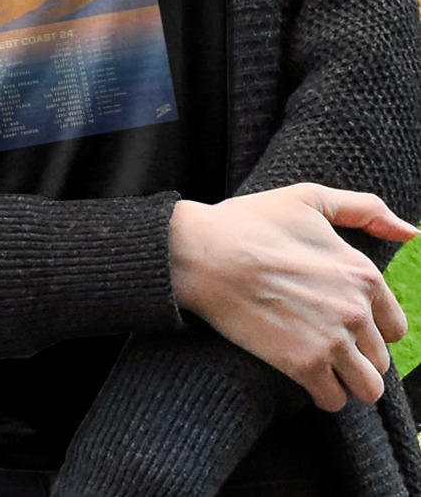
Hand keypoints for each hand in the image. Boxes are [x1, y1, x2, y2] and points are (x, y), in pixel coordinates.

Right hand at [168, 183, 417, 412]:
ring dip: (346, 380)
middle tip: (321, 340)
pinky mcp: (302, 364)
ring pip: (367, 388)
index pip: (395, 326)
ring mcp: (331, 340)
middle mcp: (356, 310)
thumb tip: (410, 232)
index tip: (340, 321)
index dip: (369, 326)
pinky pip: (334, 401)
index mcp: (363, 273)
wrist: (201, 252)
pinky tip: (304, 375)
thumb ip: (364, 210)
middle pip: (380, 359)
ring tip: (320, 365)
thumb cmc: (250, 222)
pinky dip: (323, 393)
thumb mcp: (308, 199)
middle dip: (356, 354)